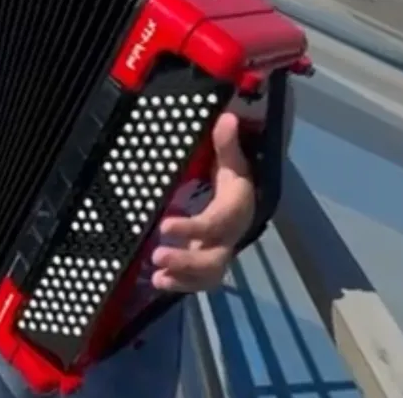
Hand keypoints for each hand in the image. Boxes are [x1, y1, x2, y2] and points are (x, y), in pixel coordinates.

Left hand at [150, 111, 253, 292]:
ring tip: (157, 276)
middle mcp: (230, 237)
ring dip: (183, 277)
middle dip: (187, 260)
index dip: (192, 228)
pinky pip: (200, 281)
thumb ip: (227, 144)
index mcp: (235, 210)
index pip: (216, 223)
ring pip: (208, 274)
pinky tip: (159, 281)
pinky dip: (182, 285)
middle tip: (157, 255)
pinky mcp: (208, 263)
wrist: (245, 204)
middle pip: (214, 258)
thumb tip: (227, 117)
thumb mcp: (231, 161)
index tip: (164, 226)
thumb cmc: (232, 180)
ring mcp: (219, 253)